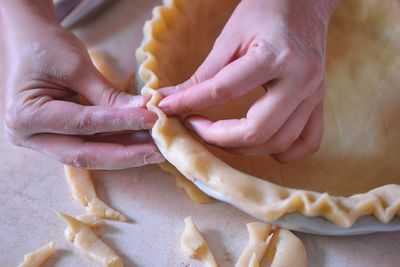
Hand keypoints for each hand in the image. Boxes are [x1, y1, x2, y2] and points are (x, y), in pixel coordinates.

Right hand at [1, 0, 163, 168]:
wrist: (26, 37)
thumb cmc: (45, 45)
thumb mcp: (77, 67)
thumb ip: (109, 95)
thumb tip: (145, 110)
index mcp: (26, 115)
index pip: (83, 123)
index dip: (120, 122)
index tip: (151, 118)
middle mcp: (28, 136)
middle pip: (83, 154)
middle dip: (124, 154)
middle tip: (157, 151)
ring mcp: (39, 141)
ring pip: (87, 155)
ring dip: (122, 153)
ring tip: (153, 150)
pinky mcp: (53, 138)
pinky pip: (87, 146)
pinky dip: (113, 145)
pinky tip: (137, 143)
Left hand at [159, 0, 339, 162]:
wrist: (304, 1)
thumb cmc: (265, 11)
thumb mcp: (230, 37)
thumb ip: (203, 75)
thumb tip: (167, 99)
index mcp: (276, 56)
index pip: (223, 91)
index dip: (189, 103)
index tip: (166, 108)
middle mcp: (301, 80)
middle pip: (256, 130)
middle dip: (217, 137)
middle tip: (196, 126)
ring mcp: (314, 95)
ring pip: (279, 143)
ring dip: (243, 148)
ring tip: (220, 135)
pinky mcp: (319, 103)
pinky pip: (307, 143)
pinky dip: (282, 152)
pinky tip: (261, 142)